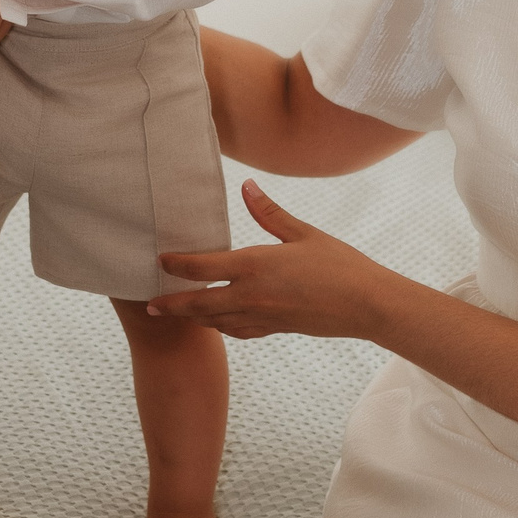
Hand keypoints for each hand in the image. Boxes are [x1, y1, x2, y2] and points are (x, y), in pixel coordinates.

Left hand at [147, 181, 399, 340]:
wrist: (367, 305)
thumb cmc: (340, 265)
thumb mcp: (303, 233)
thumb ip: (269, 212)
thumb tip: (246, 186)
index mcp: (256, 266)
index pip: (203, 268)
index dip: (177, 265)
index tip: (160, 260)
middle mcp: (252, 295)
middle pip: (199, 304)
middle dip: (172, 305)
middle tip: (150, 304)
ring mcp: (262, 317)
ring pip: (215, 321)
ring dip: (193, 318)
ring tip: (176, 313)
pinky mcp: (275, 329)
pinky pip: (238, 331)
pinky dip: (221, 327)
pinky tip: (217, 322)